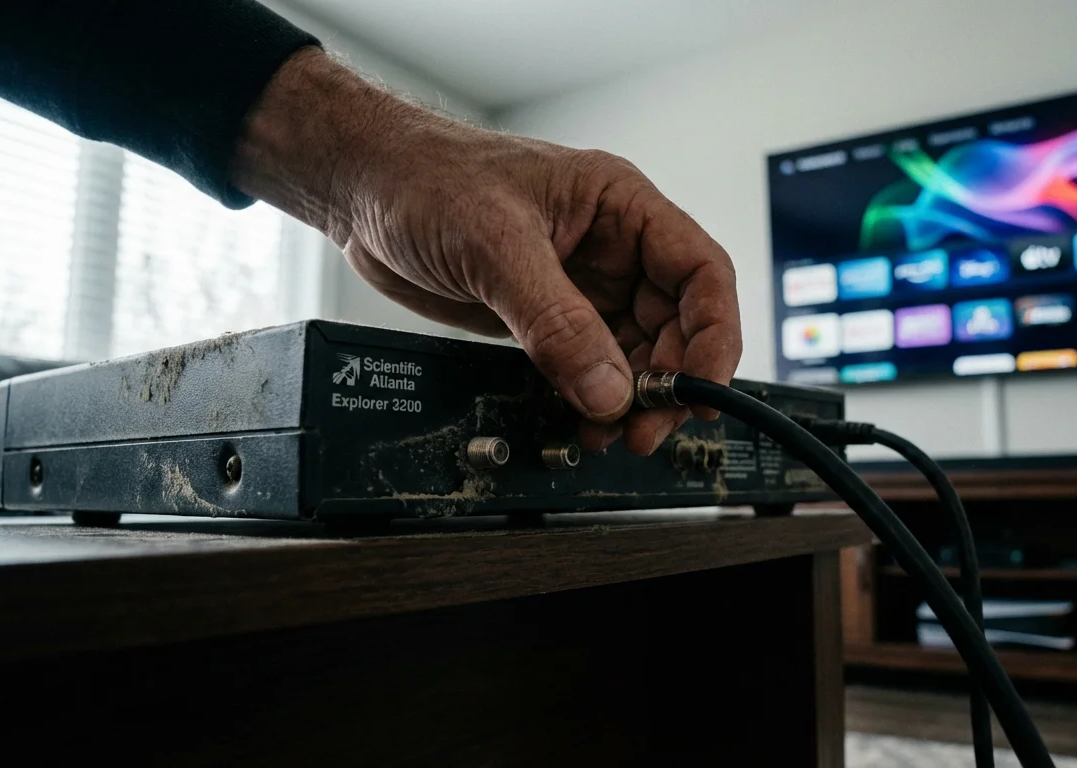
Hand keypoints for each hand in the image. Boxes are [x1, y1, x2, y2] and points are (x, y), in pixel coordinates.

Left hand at [231, 48, 740, 454]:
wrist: (361, 188)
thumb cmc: (426, 177)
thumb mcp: (496, 246)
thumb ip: (557, 322)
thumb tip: (608, 390)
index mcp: (621, 207)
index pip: (701, 273)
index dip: (715, 335)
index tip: (703, 388)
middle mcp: (612, 247)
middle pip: (676, 325)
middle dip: (667, 381)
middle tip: (642, 428)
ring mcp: (580, 284)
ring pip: (634, 353)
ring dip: (628, 398)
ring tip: (603, 433)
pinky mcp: (545, 316)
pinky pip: (587, 365)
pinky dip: (589, 398)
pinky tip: (577, 419)